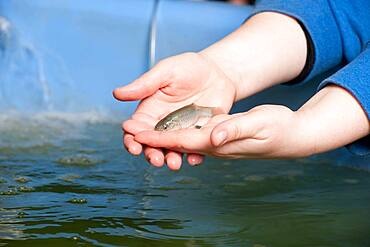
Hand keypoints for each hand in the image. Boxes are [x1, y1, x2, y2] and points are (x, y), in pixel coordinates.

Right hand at [113, 52, 236, 169]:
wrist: (217, 72)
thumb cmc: (188, 67)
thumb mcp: (166, 71)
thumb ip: (144, 84)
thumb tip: (117, 94)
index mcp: (150, 110)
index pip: (135, 129)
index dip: (132, 139)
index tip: (134, 146)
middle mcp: (163, 124)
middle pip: (152, 144)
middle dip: (151, 154)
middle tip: (156, 159)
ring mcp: (181, 131)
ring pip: (172, 150)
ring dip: (171, 159)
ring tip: (174, 164)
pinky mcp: (199, 135)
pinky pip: (195, 148)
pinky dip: (194, 156)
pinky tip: (194, 159)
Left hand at [134, 105, 311, 162]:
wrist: (290, 135)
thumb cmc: (278, 128)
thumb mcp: (259, 123)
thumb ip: (235, 129)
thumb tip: (212, 137)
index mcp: (219, 142)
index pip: (182, 141)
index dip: (159, 139)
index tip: (137, 136)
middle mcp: (214, 145)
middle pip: (178, 144)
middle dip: (153, 141)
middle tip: (128, 134)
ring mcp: (217, 142)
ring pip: (183, 141)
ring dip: (162, 139)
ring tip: (140, 133)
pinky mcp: (221, 135)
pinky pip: (194, 136)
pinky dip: (177, 133)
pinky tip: (168, 129)